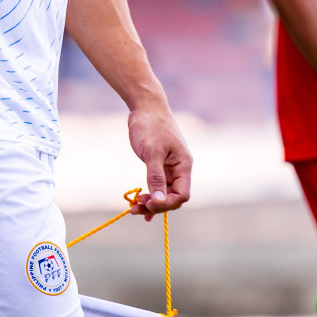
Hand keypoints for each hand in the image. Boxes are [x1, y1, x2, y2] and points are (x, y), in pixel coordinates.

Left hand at [126, 103, 192, 217]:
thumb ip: (156, 177)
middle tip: (135, 209)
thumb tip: (160, 201)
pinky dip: (150, 194)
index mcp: (183, 165)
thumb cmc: (150, 125)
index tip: (149, 204)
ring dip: (150, 202)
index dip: (167, 204)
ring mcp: (169, 167)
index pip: (182, 194)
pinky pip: (157, 185)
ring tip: (133, 208)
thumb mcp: (152, 152)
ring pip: (164, 192)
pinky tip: (140, 204)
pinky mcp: (159, 164)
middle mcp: (179, 168)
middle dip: (156, 205)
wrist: (145, 106)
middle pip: (172, 196)